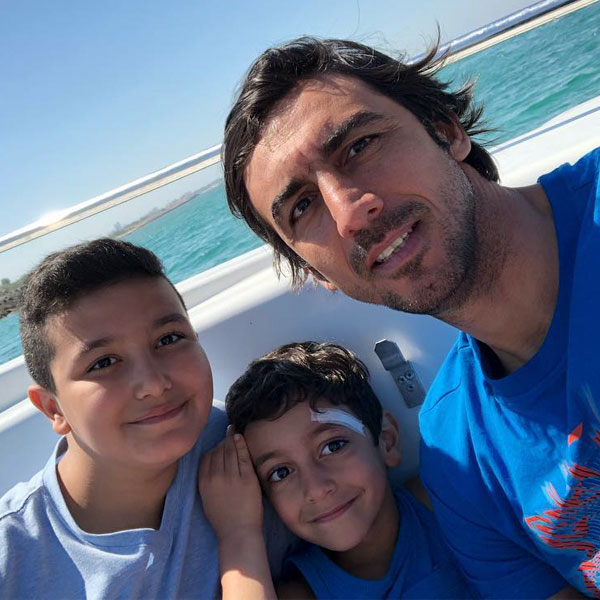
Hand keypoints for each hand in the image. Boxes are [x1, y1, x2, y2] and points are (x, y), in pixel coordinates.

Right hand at [199, 427, 263, 542]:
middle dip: (223, 441)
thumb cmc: (223, 517)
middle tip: (228, 432)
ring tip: (233, 431)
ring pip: (230, 451)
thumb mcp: (207, 497)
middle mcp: (216, 477)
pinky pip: (243, 456)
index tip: (218, 445)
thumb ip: (207, 479)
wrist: (238, 532)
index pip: (207, 457)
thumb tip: (212, 461)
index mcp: (203, 482)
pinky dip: (241, 444)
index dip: (213, 448)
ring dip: (231, 439)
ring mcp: (232, 476)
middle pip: (218, 451)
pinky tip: (240, 437)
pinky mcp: (247, 478)